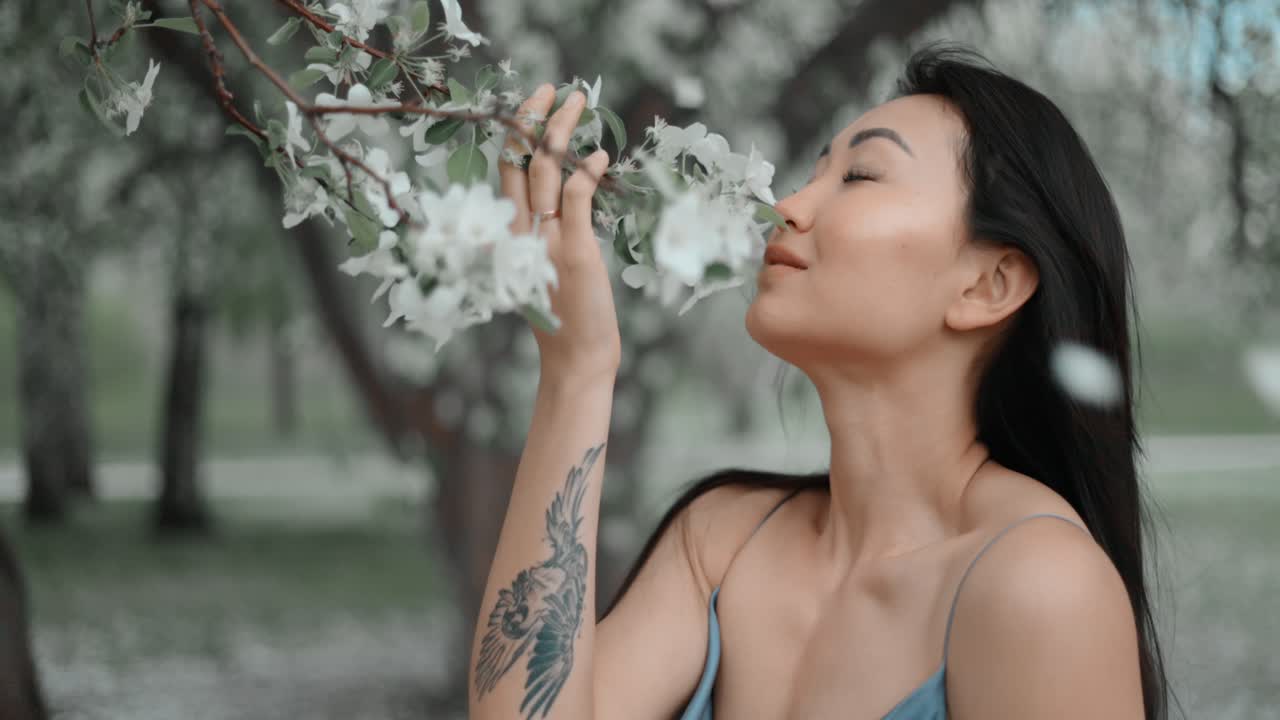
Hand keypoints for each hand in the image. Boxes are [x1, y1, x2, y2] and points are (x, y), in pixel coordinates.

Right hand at [501, 84, 620, 381]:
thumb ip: (542, 233)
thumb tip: (560, 197)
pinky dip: (586, 173)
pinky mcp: (574, 251)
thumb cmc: (563, 315)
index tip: (534, 104)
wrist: (574, 357)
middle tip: (553, 88)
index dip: (518, 133)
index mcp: (508, 233)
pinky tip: (600, 154)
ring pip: (545, 170)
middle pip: (520, 160)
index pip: (506, 171)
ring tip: (579, 104)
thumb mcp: (541, 267)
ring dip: (561, 131)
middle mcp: (520, 231)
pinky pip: (575, 199)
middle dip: (535, 117)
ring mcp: (545, 240)